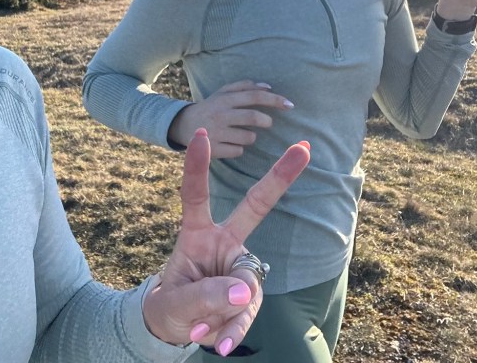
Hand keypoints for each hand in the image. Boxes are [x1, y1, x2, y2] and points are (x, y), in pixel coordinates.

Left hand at [142, 128, 310, 354]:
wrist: (175, 329)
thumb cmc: (171, 305)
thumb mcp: (173, 304)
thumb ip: (202, 297)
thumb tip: (242, 291)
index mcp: (196, 234)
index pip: (196, 195)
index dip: (197, 167)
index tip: (200, 134)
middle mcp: (224, 242)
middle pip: (255, 206)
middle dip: (280, 177)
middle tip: (305, 147)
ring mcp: (240, 267)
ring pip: (244, 285)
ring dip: (220, 315)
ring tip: (198, 330)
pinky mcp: (249, 294)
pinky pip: (247, 313)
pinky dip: (232, 332)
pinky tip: (219, 345)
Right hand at [168, 80, 293, 158]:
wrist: (182, 126)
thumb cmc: (211, 107)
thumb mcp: (223, 93)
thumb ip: (245, 86)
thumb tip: (268, 87)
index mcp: (224, 99)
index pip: (254, 96)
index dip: (274, 99)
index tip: (290, 105)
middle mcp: (220, 115)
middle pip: (253, 117)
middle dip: (266, 121)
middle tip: (268, 123)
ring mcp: (216, 133)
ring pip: (248, 137)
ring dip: (250, 136)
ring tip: (240, 133)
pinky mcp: (213, 150)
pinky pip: (238, 151)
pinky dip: (239, 148)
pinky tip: (229, 144)